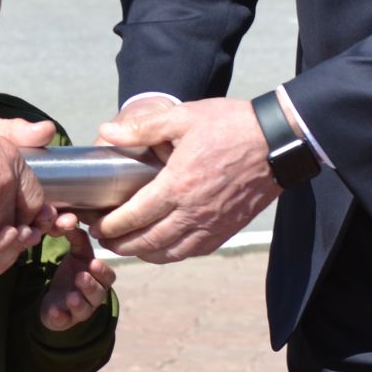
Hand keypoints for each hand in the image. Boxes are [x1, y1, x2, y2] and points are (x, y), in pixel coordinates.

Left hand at [38, 228, 114, 330]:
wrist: (56, 298)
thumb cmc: (72, 273)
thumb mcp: (76, 255)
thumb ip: (77, 238)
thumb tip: (71, 219)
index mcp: (98, 279)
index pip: (107, 277)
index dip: (102, 271)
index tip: (93, 263)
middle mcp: (92, 296)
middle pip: (98, 294)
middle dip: (91, 286)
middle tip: (81, 277)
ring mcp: (79, 310)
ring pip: (84, 310)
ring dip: (79, 302)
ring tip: (71, 296)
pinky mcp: (63, 320)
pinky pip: (64, 321)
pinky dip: (60, 316)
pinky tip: (54, 310)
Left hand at [92, 98, 279, 262]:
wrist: (277, 141)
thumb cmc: (230, 126)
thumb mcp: (183, 117)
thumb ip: (142, 128)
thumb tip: (106, 132)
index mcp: (178, 186)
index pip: (134, 216)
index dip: (109, 225)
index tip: (94, 223)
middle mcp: (193, 213)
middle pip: (147, 242)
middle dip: (119, 244)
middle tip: (101, 238)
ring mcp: (212, 225)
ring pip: (169, 253)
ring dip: (142, 254)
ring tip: (127, 246)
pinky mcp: (227, 230)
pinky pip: (192, 252)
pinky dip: (170, 255)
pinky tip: (161, 247)